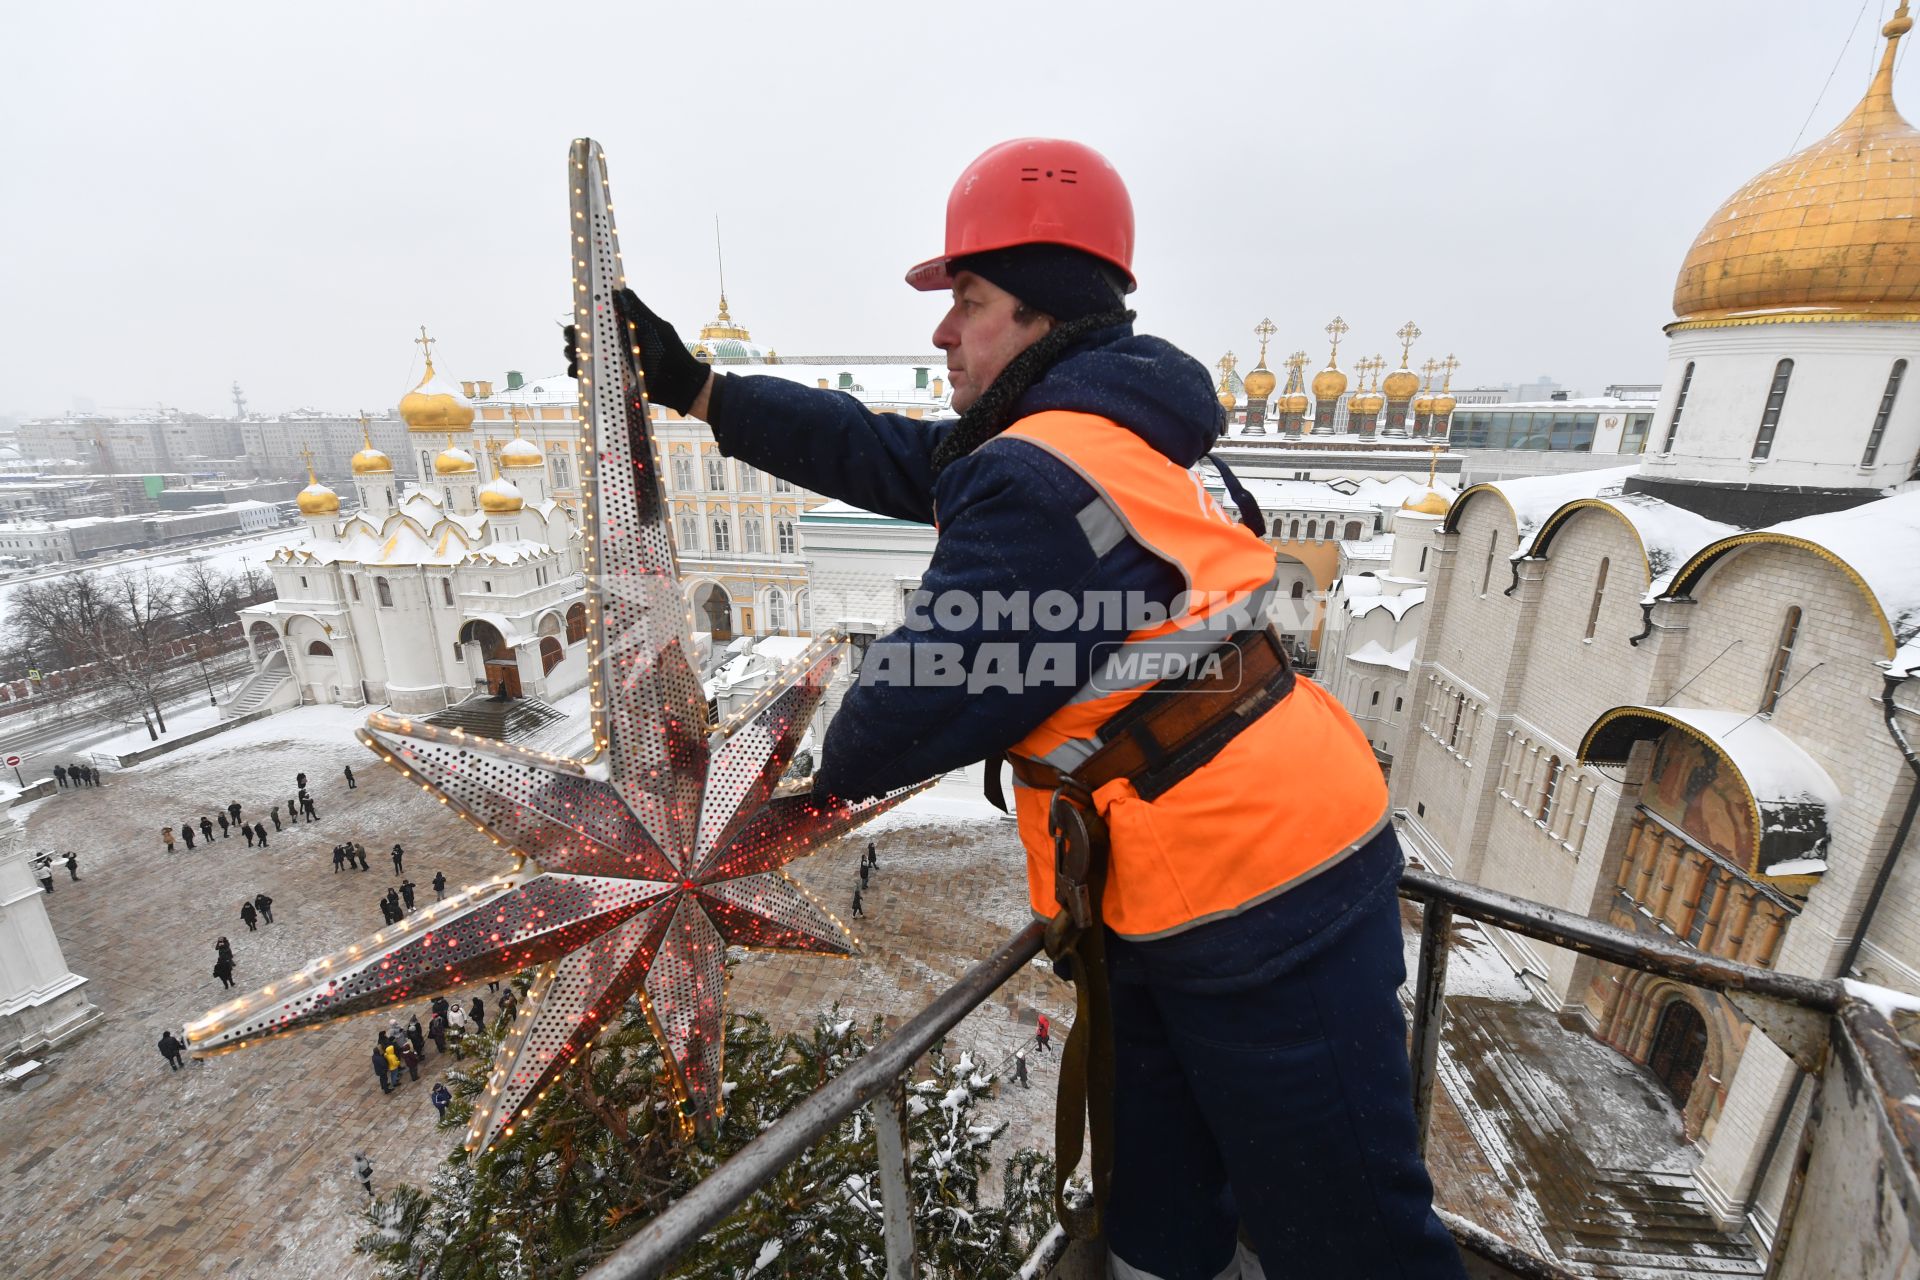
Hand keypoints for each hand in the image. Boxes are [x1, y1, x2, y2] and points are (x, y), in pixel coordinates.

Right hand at [562, 289, 712, 415]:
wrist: (680, 382)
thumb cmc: (671, 351)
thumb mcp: (657, 327)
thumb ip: (640, 311)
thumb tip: (622, 290)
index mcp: (621, 330)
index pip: (595, 321)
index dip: (582, 319)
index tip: (578, 317)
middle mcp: (612, 346)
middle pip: (582, 339)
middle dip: (572, 336)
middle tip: (572, 337)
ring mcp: (611, 364)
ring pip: (581, 358)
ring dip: (572, 355)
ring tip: (574, 354)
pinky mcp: (612, 381)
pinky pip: (588, 378)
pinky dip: (579, 374)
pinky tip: (578, 370)